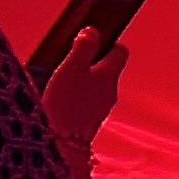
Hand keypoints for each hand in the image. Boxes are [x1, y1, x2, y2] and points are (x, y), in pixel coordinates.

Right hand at [37, 27, 129, 158]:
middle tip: (68, 62)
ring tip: (60, 84)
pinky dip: (76, 100)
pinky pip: (86, 104)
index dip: (107, 44)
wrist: (63, 146)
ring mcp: (101, 109)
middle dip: (91, 64)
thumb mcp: (71, 68)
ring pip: (96, 88)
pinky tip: (59, 103)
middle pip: (107, 70)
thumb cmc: (66, 104)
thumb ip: (83, 47)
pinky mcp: (89, 124)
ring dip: (82, 83)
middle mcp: (110, 92)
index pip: (120, 51)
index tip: (90, 42)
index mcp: (109, 75)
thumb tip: (93, 31)